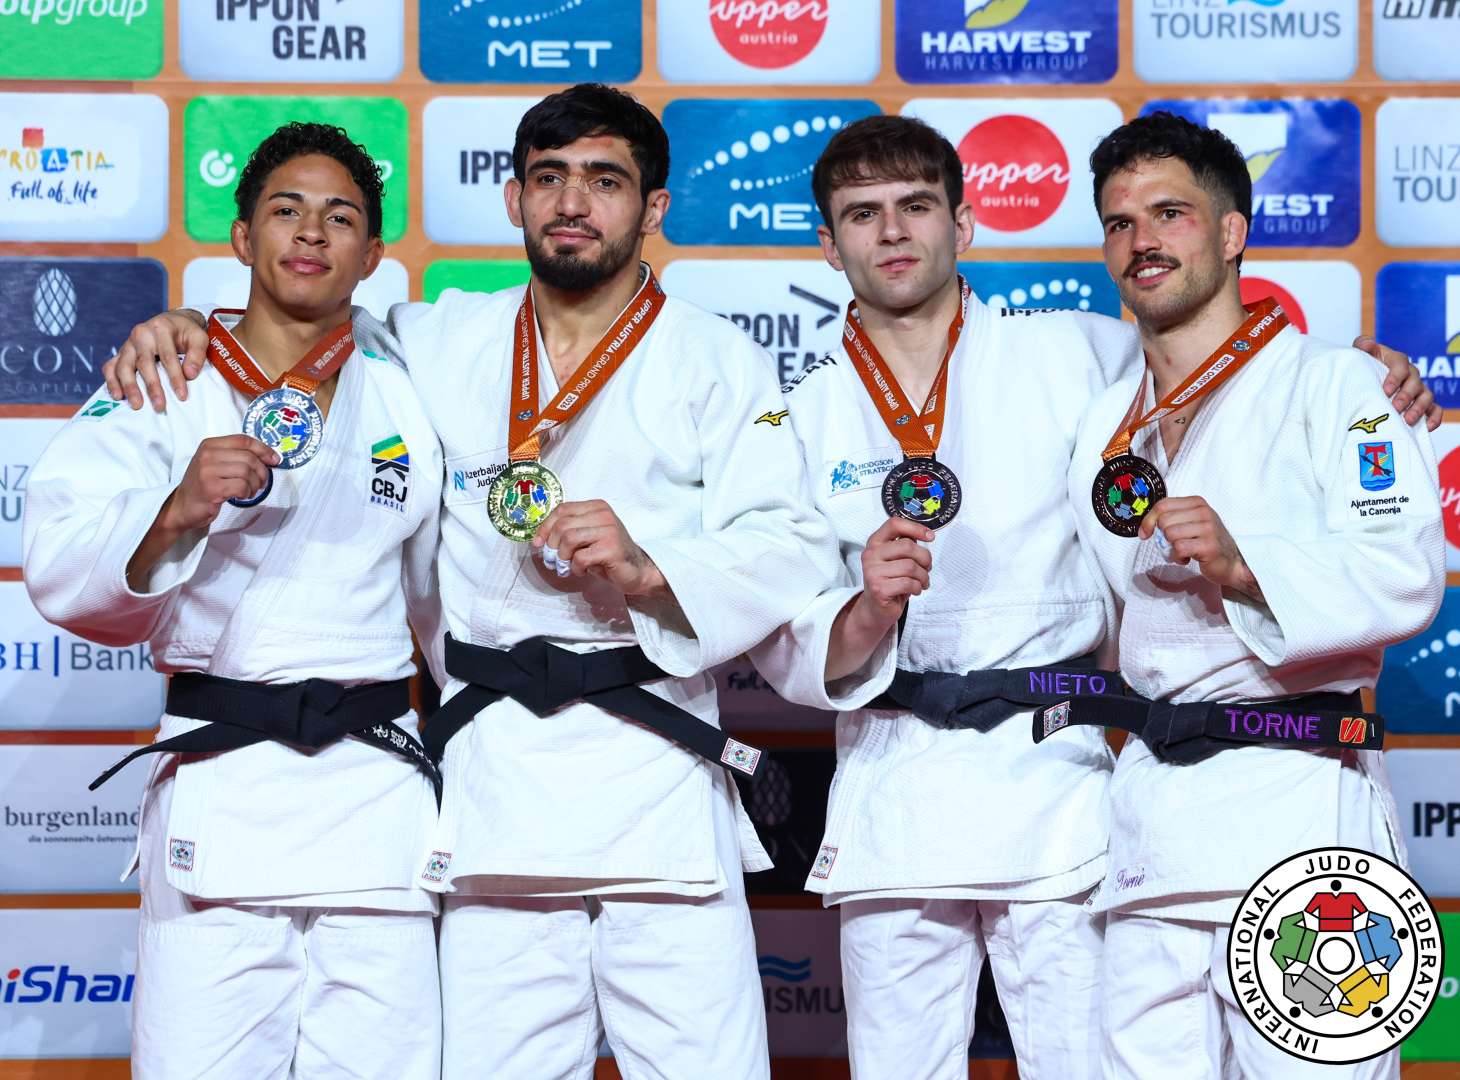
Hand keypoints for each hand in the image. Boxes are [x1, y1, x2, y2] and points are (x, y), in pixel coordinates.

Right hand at [104, 309, 207, 412]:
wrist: (172, 322)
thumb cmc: (186, 332)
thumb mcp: (199, 337)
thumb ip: (197, 354)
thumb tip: (189, 374)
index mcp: (160, 328)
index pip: (167, 356)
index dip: (175, 377)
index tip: (182, 395)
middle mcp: (140, 335)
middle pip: (144, 363)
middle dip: (152, 386)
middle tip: (159, 406)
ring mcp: (128, 344)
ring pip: (124, 366)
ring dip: (129, 387)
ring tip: (137, 405)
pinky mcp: (121, 353)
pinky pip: (110, 367)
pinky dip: (112, 381)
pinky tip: (118, 396)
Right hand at [160, 435, 279, 533]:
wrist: (182, 506)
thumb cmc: (204, 485)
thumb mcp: (216, 464)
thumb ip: (238, 456)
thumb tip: (270, 457)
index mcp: (209, 444)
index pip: (244, 440)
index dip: (264, 449)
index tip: (274, 460)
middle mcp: (207, 455)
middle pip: (249, 457)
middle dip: (261, 472)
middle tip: (260, 483)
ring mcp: (207, 471)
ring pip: (247, 471)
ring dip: (255, 484)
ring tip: (249, 491)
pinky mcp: (211, 488)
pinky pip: (241, 486)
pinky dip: (247, 492)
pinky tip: (242, 496)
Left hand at [531, 499, 667, 597]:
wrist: (637, 570)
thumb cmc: (608, 554)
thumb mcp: (587, 536)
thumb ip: (568, 531)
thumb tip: (540, 540)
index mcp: (596, 506)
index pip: (562, 510)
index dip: (545, 527)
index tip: (537, 543)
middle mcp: (603, 514)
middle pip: (562, 525)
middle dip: (552, 546)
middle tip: (552, 561)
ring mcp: (609, 530)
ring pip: (569, 539)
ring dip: (563, 557)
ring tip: (567, 566)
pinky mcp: (611, 548)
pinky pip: (580, 557)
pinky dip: (575, 568)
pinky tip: (582, 571)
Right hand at [855, 515, 934, 626]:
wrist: (876, 608)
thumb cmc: (890, 581)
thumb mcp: (896, 559)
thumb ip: (906, 545)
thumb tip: (925, 534)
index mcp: (875, 542)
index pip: (894, 524)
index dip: (915, 527)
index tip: (930, 536)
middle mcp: (870, 555)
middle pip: (907, 546)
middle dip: (925, 558)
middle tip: (927, 568)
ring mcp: (872, 572)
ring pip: (911, 567)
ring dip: (923, 576)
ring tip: (922, 582)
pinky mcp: (879, 589)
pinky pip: (908, 583)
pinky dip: (917, 588)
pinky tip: (915, 590)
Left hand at [1139, 496, 1262, 601]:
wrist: (1231, 563)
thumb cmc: (1206, 542)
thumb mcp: (1191, 523)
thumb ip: (1172, 518)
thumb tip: (1146, 526)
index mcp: (1197, 502)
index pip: (1162, 505)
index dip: (1148, 520)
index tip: (1145, 533)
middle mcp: (1204, 512)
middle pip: (1164, 520)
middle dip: (1162, 536)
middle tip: (1174, 544)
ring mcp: (1208, 528)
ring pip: (1170, 534)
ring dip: (1171, 548)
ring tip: (1183, 551)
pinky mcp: (1208, 545)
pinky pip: (1179, 548)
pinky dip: (1177, 557)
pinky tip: (1187, 558)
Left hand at [1353, 336, 1440, 431]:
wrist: (1364, 383)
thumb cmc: (1363, 368)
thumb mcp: (1359, 356)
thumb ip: (1362, 346)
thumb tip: (1368, 344)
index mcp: (1396, 361)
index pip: (1400, 365)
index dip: (1395, 377)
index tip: (1385, 391)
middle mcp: (1410, 374)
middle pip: (1414, 382)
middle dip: (1406, 396)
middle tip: (1395, 408)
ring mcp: (1418, 389)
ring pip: (1426, 396)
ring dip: (1419, 408)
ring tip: (1407, 420)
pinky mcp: (1423, 404)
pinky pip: (1435, 409)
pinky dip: (1434, 418)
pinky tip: (1426, 427)